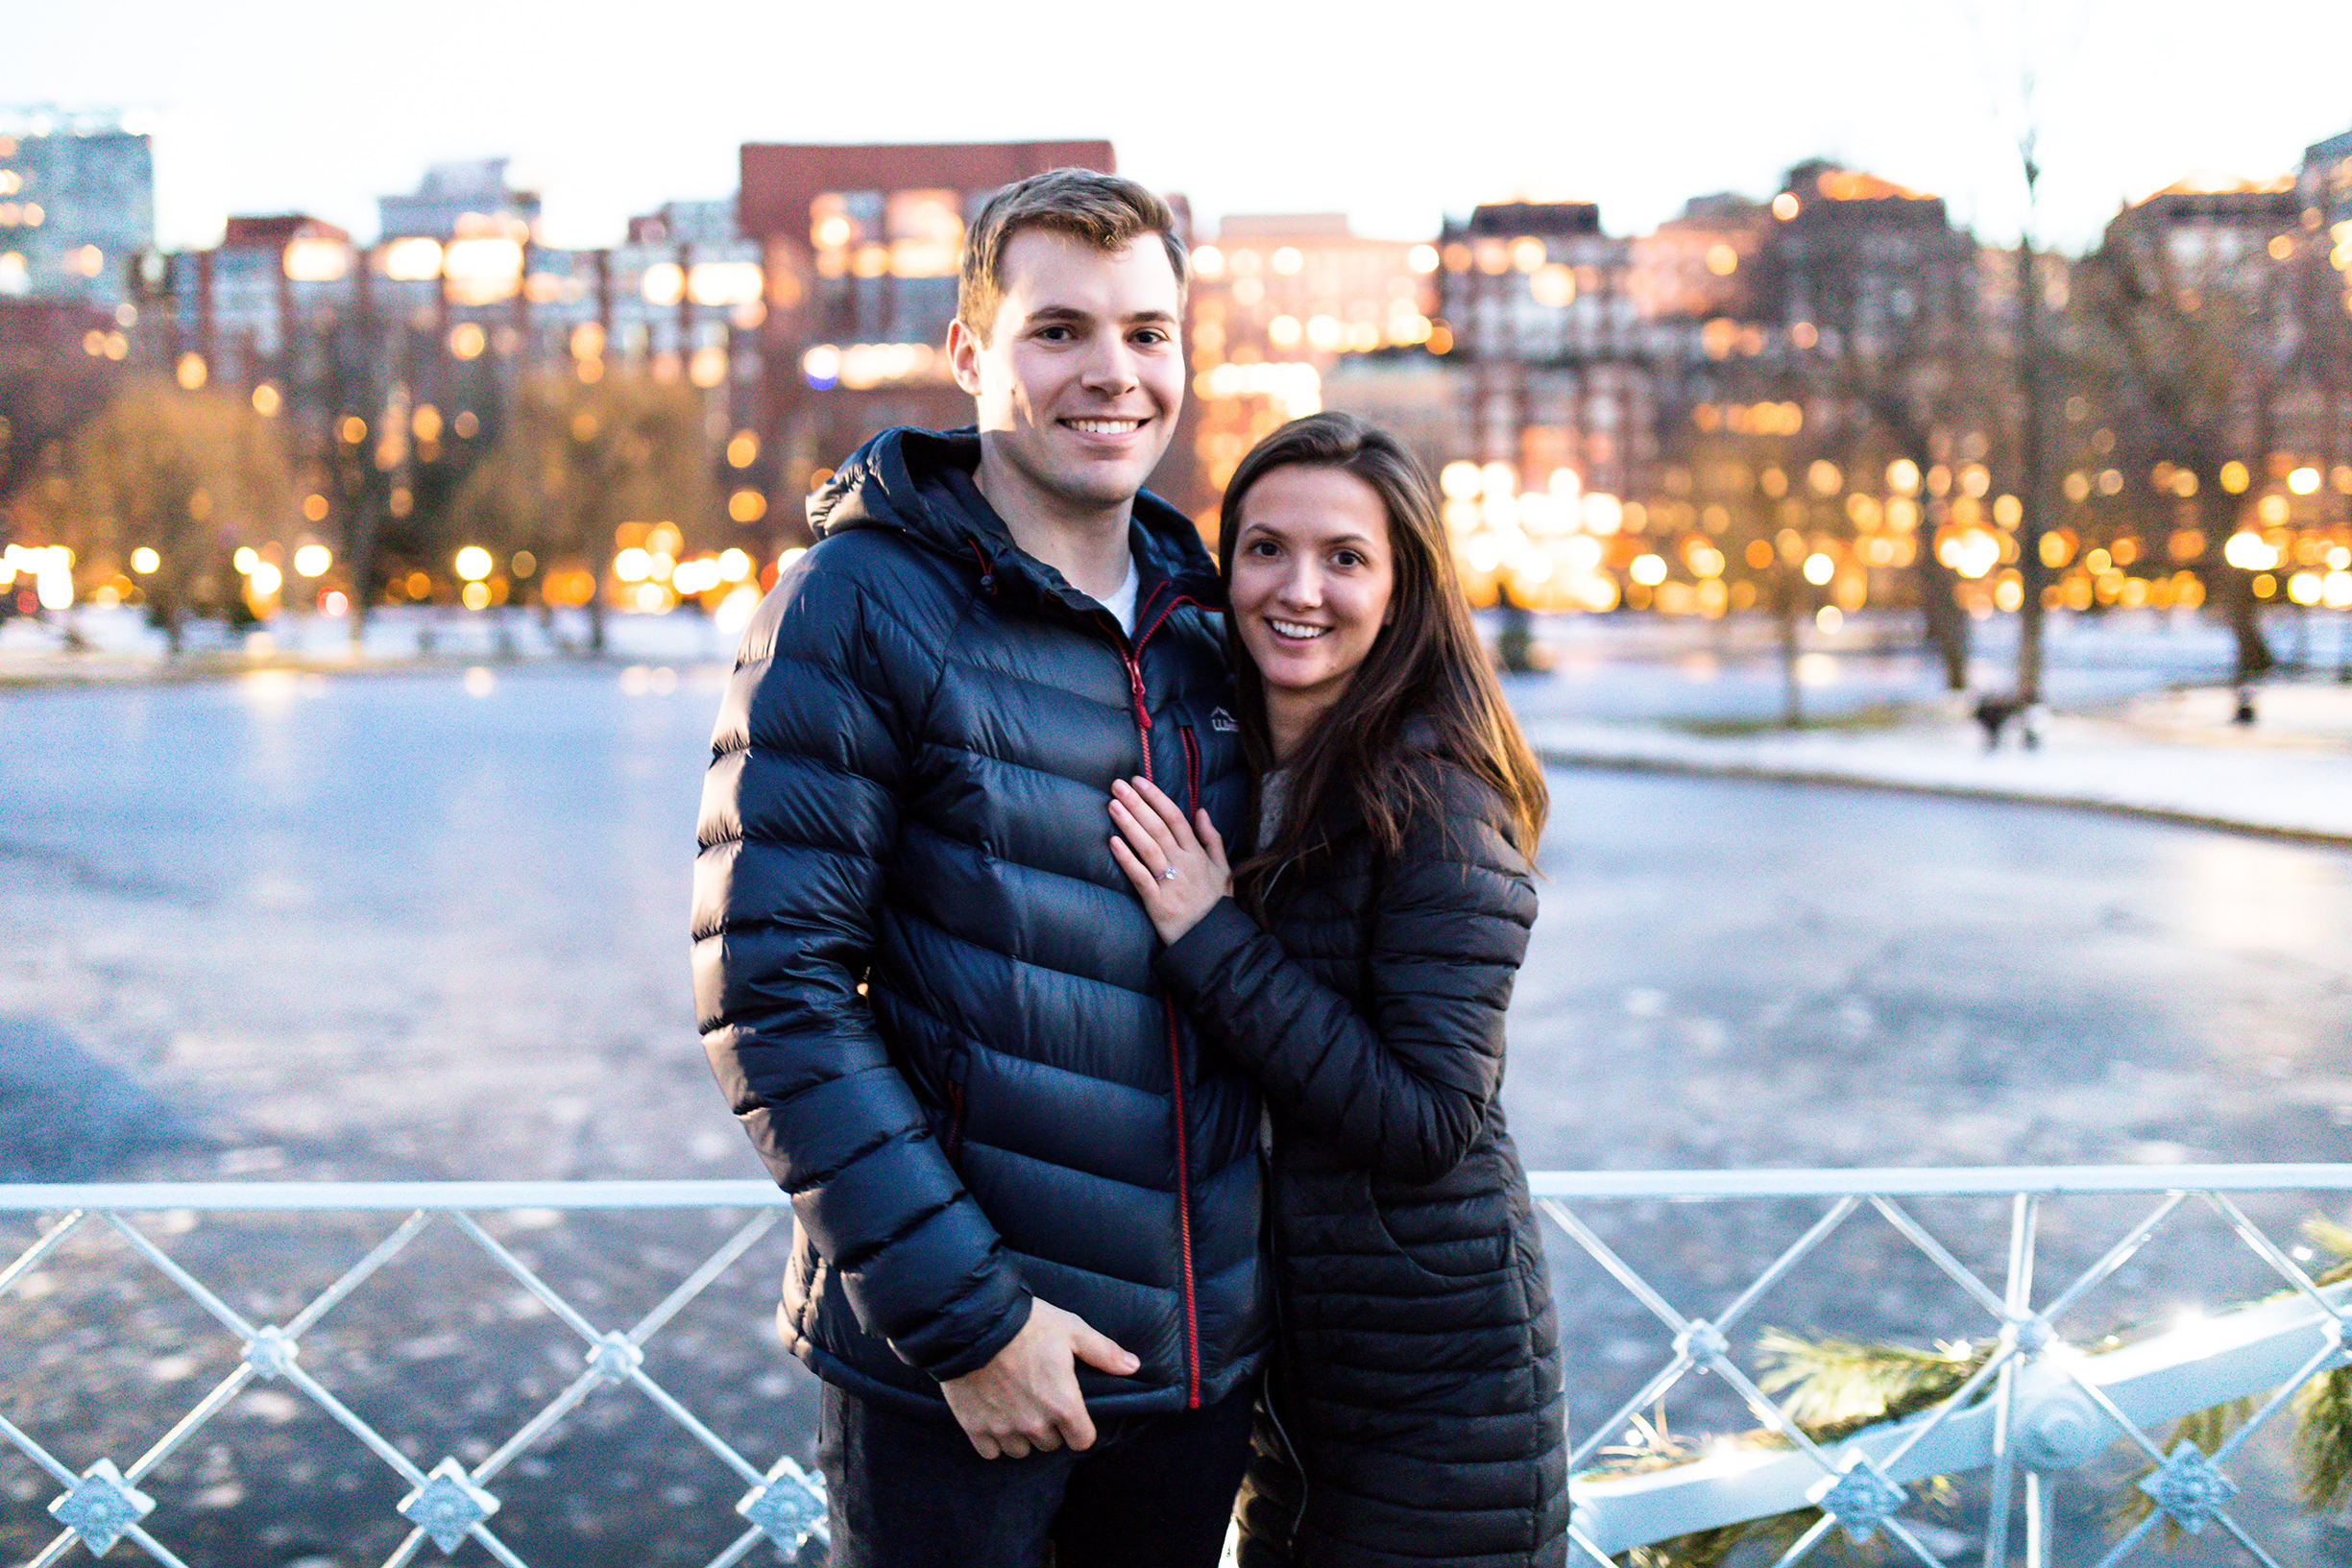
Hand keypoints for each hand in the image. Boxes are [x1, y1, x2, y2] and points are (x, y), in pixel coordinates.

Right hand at [939, 1298, 1137, 1458]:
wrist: (974, 1323)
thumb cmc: (1027, 1324)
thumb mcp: (1072, 1330)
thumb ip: (1104, 1352)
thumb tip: (1132, 1366)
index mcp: (1063, 1404)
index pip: (1082, 1440)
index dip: (1079, 1428)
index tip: (1071, 1415)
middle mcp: (1035, 1424)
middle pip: (1049, 1444)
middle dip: (1048, 1427)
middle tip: (1039, 1401)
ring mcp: (1003, 1428)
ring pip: (1020, 1450)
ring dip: (1021, 1436)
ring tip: (1016, 1409)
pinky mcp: (975, 1427)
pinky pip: (990, 1452)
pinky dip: (993, 1440)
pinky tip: (994, 1417)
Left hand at [1108, 776, 1230, 944]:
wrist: (1213, 941)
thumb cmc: (1215, 905)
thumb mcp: (1223, 870)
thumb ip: (1212, 840)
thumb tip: (1201, 811)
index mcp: (1198, 855)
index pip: (1176, 818)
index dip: (1156, 798)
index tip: (1139, 781)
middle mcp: (1184, 864)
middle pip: (1158, 828)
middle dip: (1137, 804)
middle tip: (1118, 785)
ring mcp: (1170, 883)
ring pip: (1148, 847)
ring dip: (1130, 825)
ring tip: (1113, 805)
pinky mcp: (1157, 902)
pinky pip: (1140, 877)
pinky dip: (1126, 859)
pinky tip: (1113, 842)